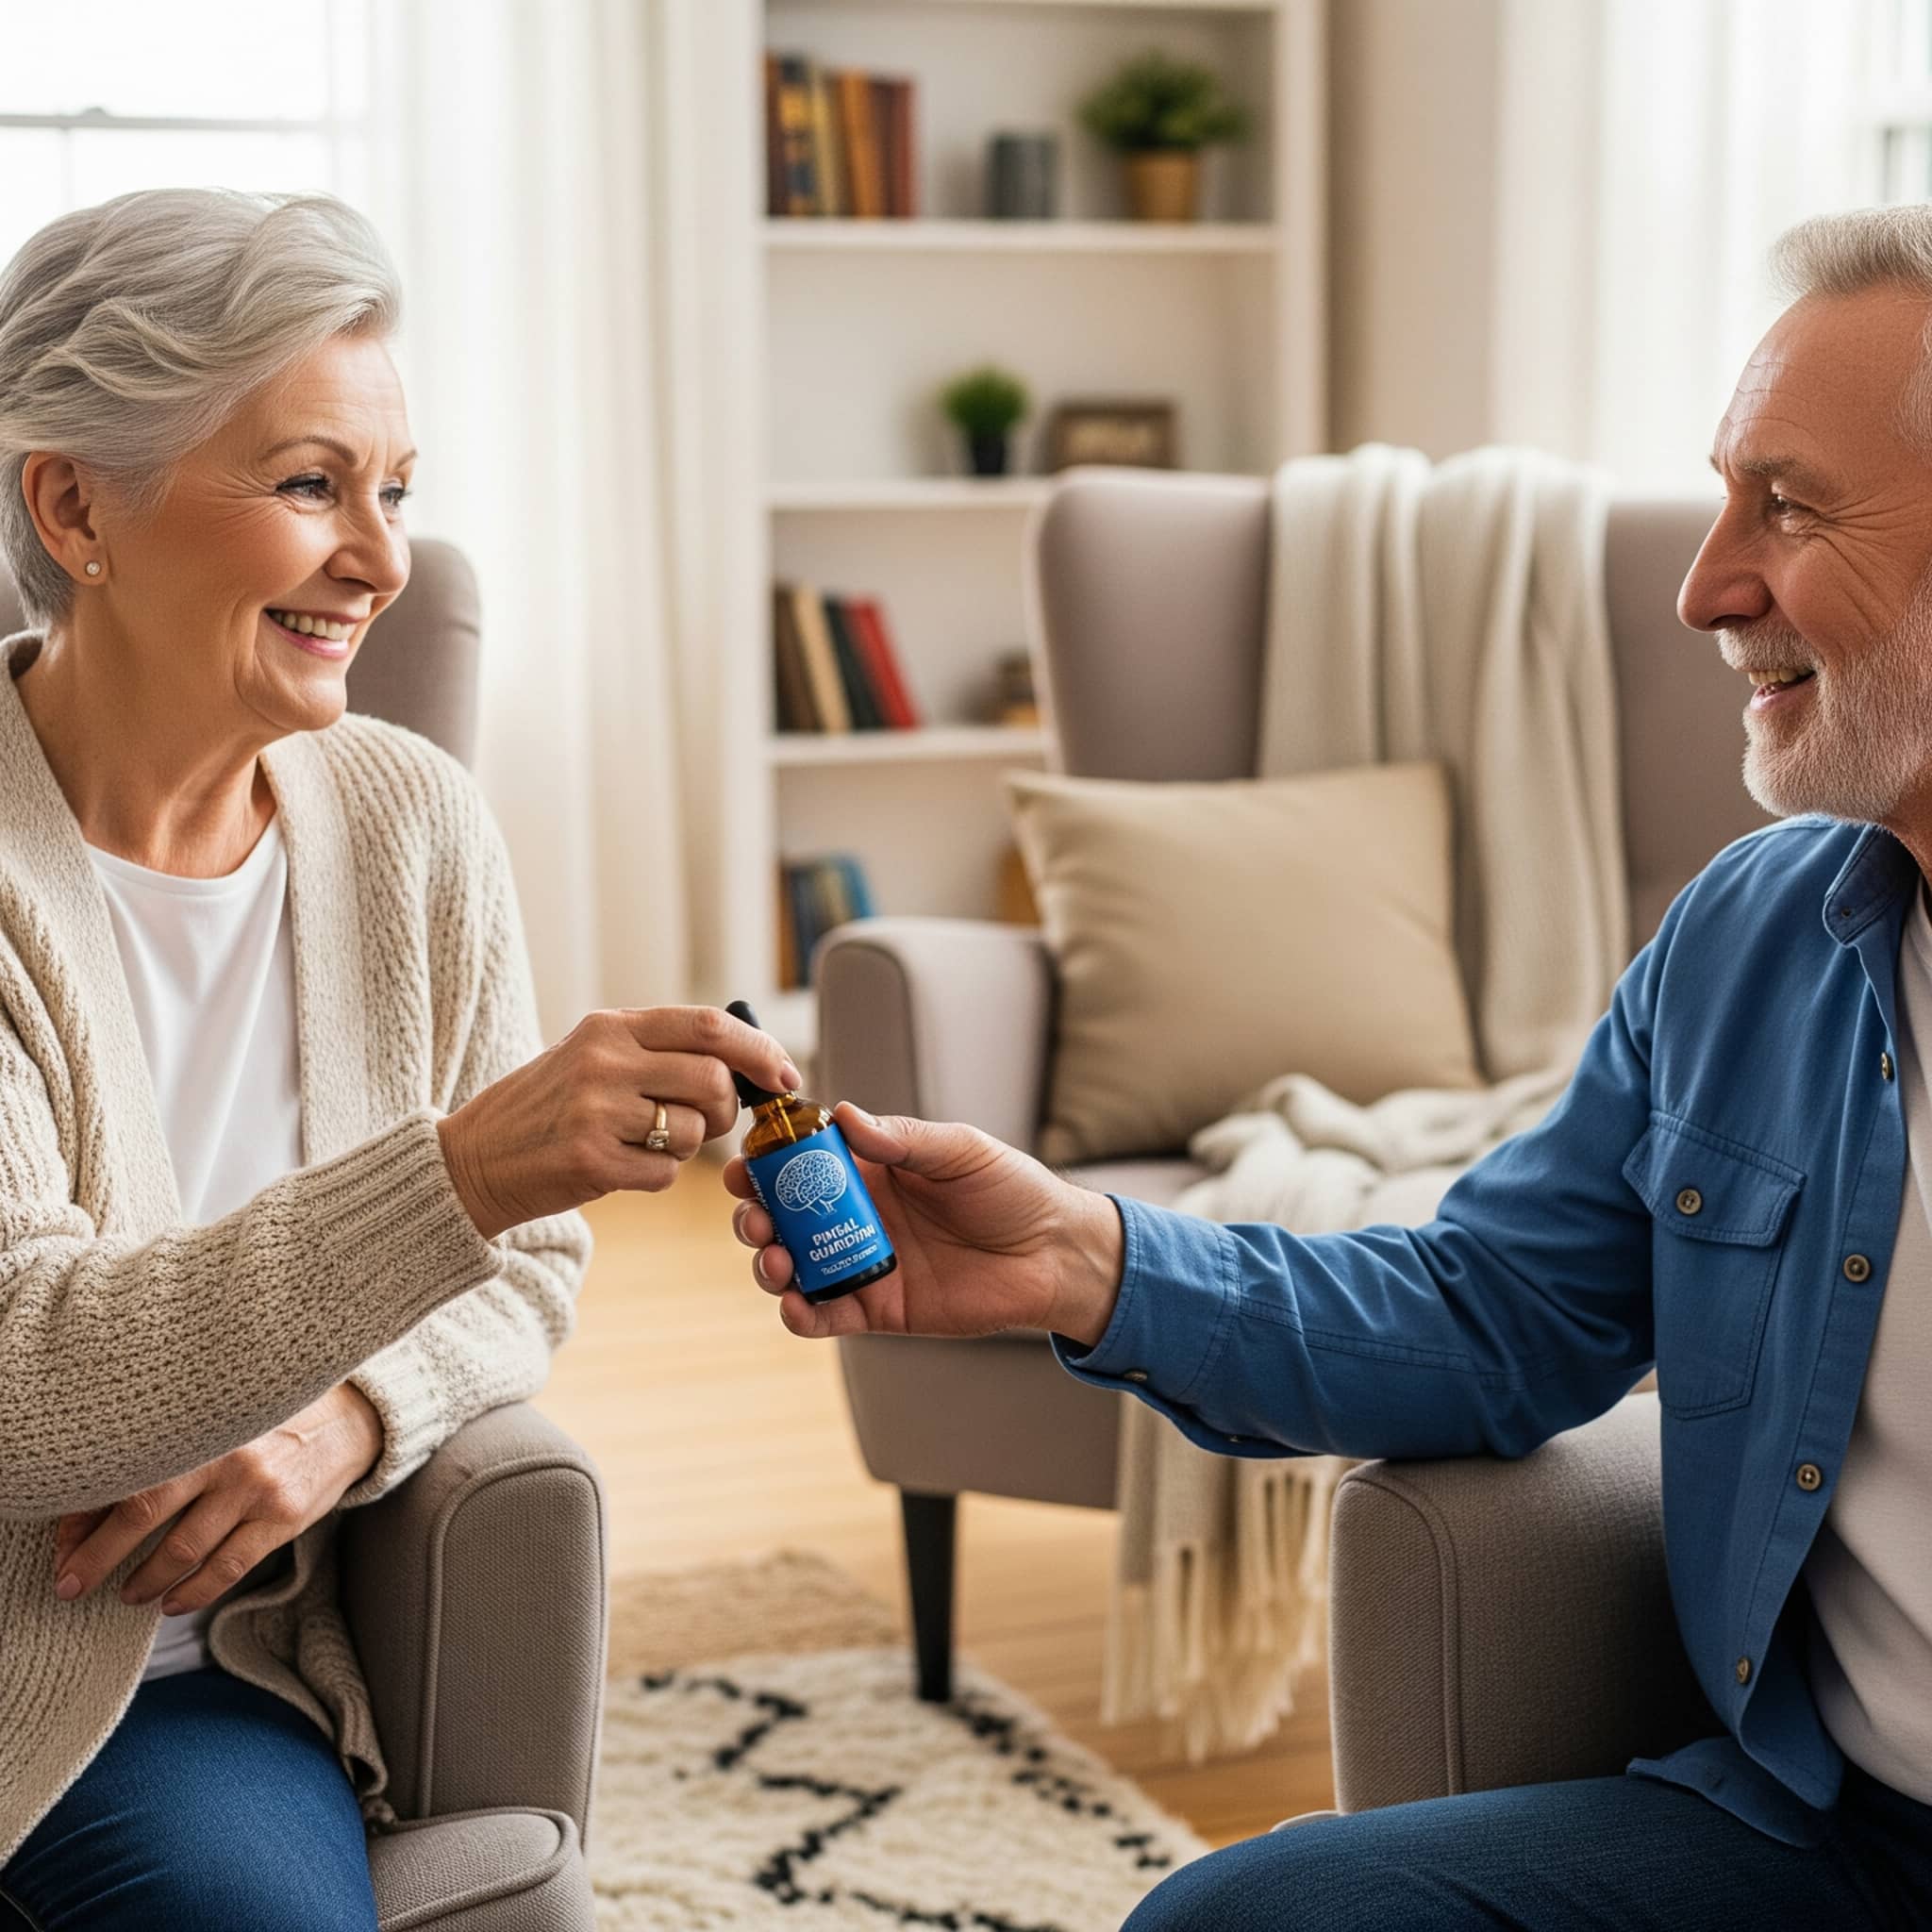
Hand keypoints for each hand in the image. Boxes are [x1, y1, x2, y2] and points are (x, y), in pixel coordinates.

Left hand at [52, 1383, 383, 1616]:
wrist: (347, 1422)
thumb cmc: (263, 1424)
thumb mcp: (215, 1425)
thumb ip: (160, 1457)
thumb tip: (82, 1515)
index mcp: (201, 1424)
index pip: (128, 1474)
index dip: (89, 1517)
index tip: (65, 1548)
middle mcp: (228, 1453)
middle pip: (145, 1512)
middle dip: (100, 1557)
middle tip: (73, 1584)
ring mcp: (259, 1488)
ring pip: (184, 1550)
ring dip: (145, 1580)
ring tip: (129, 1593)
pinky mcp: (284, 1518)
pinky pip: (227, 1569)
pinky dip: (192, 1593)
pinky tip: (171, 1603)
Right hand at [439, 1006, 802, 1238]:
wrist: (472, 1159)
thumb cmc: (547, 1107)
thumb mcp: (592, 1055)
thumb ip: (658, 1050)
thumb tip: (747, 1063)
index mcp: (611, 1025)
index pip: (709, 1026)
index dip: (759, 1050)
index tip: (785, 1074)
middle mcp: (605, 1061)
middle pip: (713, 1081)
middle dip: (727, 1110)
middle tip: (708, 1123)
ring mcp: (596, 1111)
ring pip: (695, 1131)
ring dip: (687, 1146)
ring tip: (644, 1142)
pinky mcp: (591, 1161)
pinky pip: (666, 1173)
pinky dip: (656, 1176)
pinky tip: (620, 1167)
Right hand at [724, 1104, 1124, 1346]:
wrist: (1054, 1255)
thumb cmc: (1012, 1191)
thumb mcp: (960, 1150)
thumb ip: (903, 1138)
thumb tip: (845, 1116)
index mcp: (872, 1170)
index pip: (804, 1163)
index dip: (768, 1164)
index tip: (745, 1165)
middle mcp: (858, 1216)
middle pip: (786, 1216)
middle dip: (758, 1216)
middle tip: (757, 1219)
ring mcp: (865, 1263)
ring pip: (795, 1265)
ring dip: (769, 1262)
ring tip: (774, 1260)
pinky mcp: (879, 1308)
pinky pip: (826, 1314)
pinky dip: (800, 1314)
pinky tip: (794, 1306)